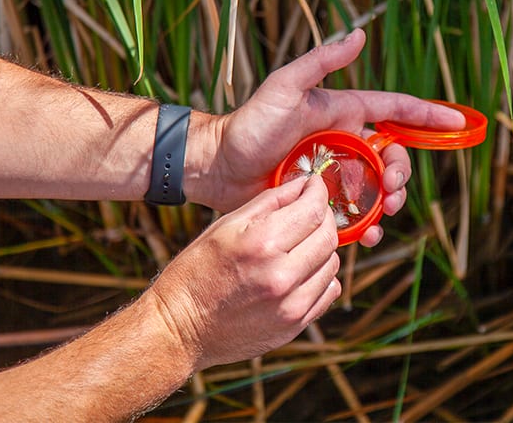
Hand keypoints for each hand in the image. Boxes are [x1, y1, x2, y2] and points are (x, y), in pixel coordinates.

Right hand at [150, 175, 339, 369]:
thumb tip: (302, 185)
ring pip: (332, 263)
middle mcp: (282, 275)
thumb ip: (270, 201)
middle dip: (324, 217)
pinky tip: (301, 270)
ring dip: (322, 247)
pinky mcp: (294, 325)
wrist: (180, 327)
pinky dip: (321, 276)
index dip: (319, 192)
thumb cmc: (198, 269)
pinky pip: (328, 292)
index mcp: (263, 243)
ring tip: (301, 242)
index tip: (315, 186)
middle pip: (329, 236)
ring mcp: (291, 304)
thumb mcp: (226, 225)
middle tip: (311, 211)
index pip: (313, 210)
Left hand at [185, 29, 464, 245]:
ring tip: (385, 212)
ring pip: (378, 189)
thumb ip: (321, 62)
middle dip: (403, 173)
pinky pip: (353, 216)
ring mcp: (334, 175)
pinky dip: (365, 226)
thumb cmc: (251, 123)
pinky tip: (366, 235)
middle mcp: (345, 144)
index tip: (458, 121)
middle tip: (394, 189)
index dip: (427, 115)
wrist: (219, 165)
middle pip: (393, 158)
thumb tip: (359, 34)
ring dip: (391, 202)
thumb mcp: (284, 86)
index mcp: (343, 114)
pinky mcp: (320, 202)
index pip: (394, 111)